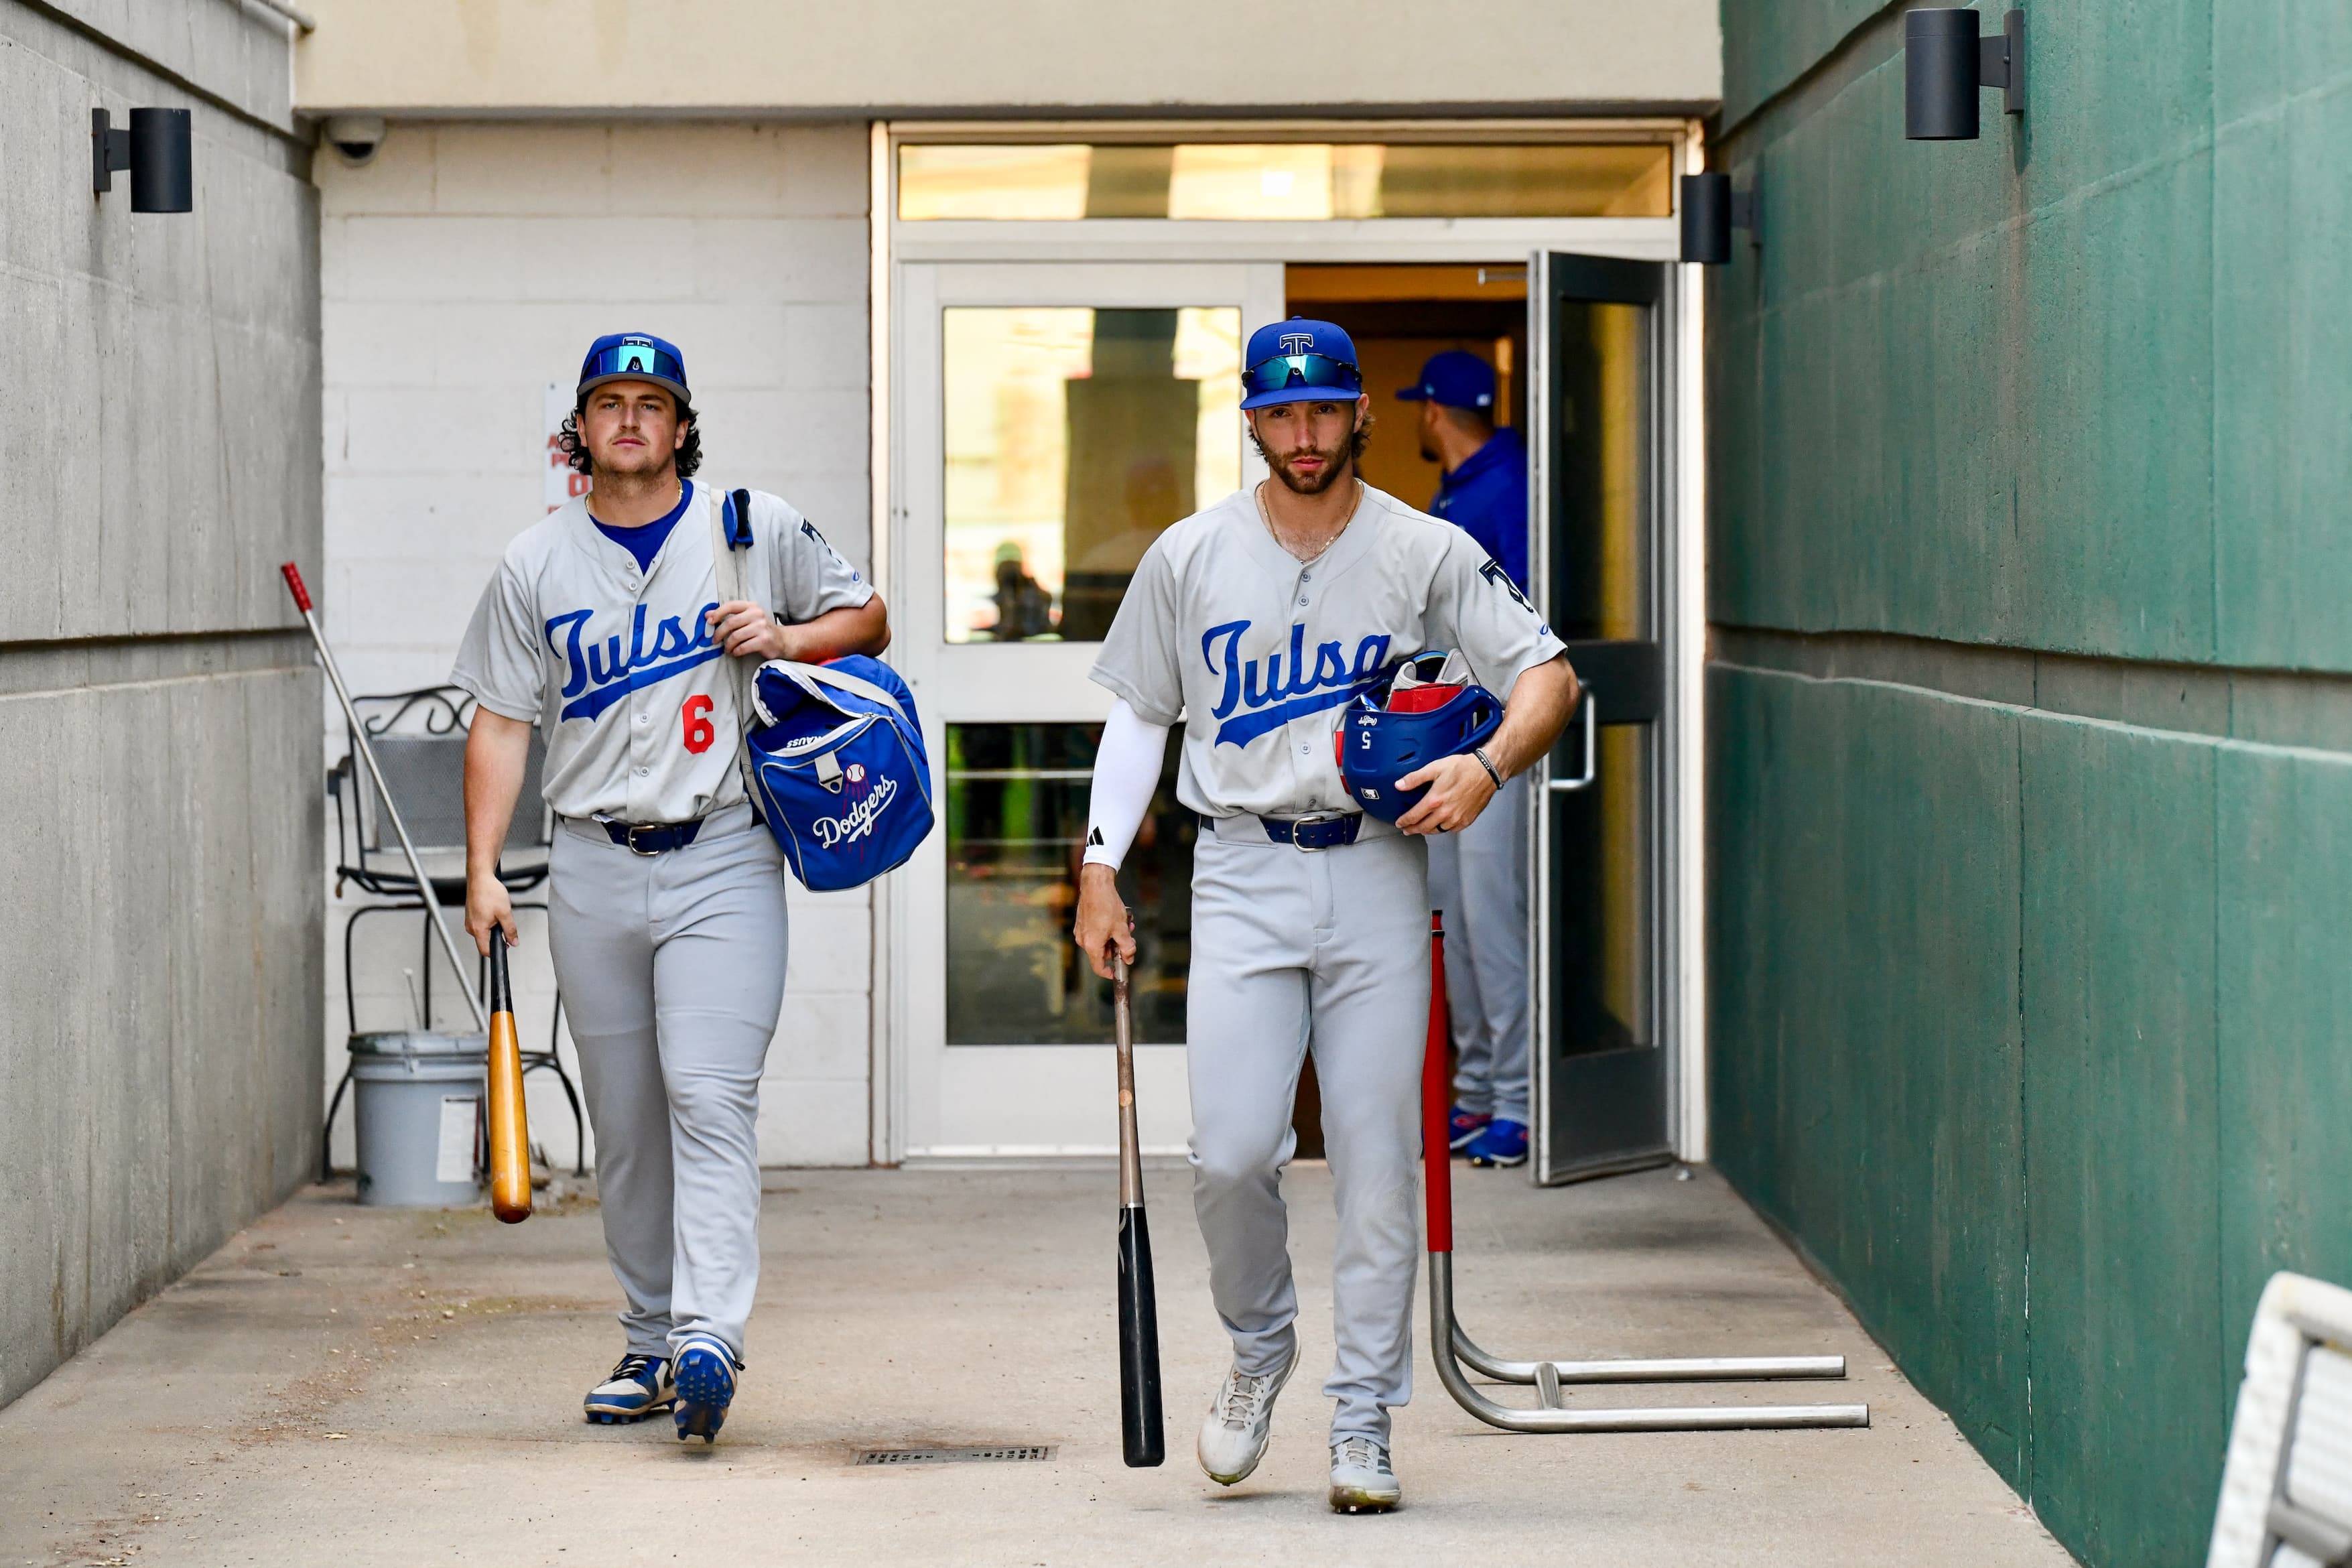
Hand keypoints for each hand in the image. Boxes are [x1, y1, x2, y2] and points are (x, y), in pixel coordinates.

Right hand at [465, 875, 517, 956]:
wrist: (481, 877)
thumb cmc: (489, 892)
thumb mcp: (505, 913)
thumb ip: (510, 930)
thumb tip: (514, 942)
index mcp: (478, 929)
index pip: (485, 951)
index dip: (497, 951)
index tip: (506, 946)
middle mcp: (471, 927)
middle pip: (486, 940)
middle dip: (498, 934)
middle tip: (504, 920)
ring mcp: (470, 920)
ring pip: (485, 931)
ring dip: (495, 925)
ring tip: (498, 911)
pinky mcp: (471, 914)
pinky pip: (482, 923)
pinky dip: (490, 918)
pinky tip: (493, 908)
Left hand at [706, 601, 787, 659]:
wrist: (782, 641)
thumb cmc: (761, 630)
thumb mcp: (747, 619)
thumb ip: (729, 616)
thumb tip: (707, 615)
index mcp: (752, 606)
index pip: (731, 606)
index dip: (718, 613)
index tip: (709, 622)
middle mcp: (757, 614)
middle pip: (731, 623)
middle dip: (719, 633)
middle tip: (715, 640)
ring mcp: (762, 627)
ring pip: (735, 636)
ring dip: (728, 645)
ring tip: (727, 649)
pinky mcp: (764, 640)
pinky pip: (743, 647)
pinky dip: (736, 651)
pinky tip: (736, 652)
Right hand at [1072, 863, 1135, 979]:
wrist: (1095, 885)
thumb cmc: (1106, 906)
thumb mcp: (1122, 929)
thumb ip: (1127, 947)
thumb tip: (1129, 958)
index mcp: (1091, 945)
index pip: (1098, 968)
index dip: (1109, 972)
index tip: (1117, 971)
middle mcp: (1083, 940)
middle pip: (1102, 953)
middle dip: (1117, 947)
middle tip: (1129, 939)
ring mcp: (1081, 930)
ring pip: (1101, 941)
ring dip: (1114, 936)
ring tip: (1126, 924)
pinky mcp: (1082, 922)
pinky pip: (1096, 932)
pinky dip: (1107, 929)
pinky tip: (1117, 918)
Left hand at [1393, 752, 1497, 835]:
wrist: (1486, 771)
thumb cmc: (1463, 768)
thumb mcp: (1435, 768)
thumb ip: (1415, 778)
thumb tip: (1399, 785)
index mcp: (1434, 801)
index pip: (1413, 817)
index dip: (1404, 821)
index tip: (1399, 823)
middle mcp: (1445, 813)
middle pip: (1424, 827)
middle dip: (1413, 829)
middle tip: (1407, 830)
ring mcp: (1457, 818)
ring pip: (1437, 831)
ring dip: (1427, 831)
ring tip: (1422, 829)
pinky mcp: (1467, 820)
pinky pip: (1451, 830)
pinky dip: (1443, 829)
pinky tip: (1441, 825)